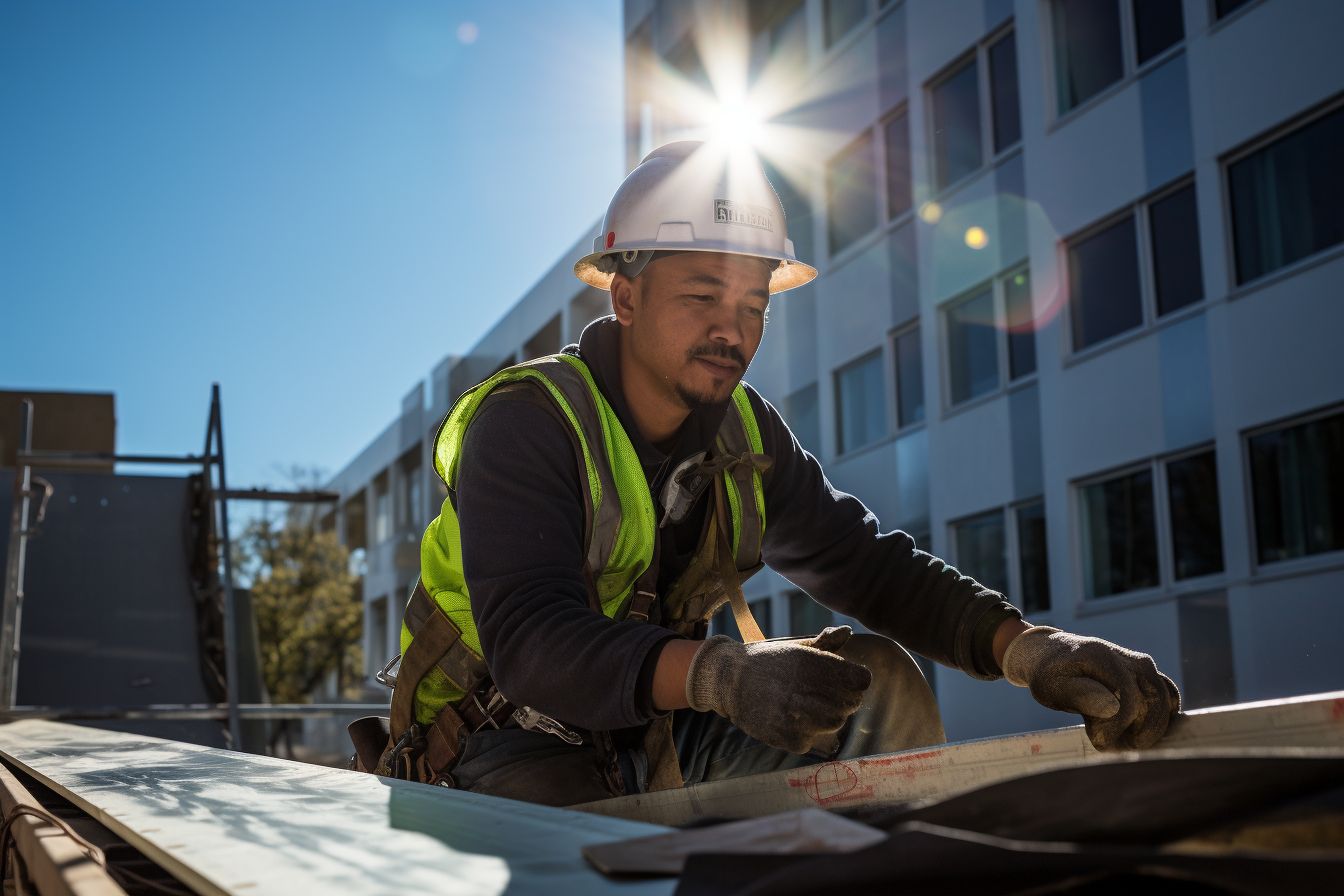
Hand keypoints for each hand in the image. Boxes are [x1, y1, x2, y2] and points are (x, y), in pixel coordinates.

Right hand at [685, 626, 871, 753]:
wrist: (729, 679)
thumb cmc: (768, 662)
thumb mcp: (796, 647)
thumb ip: (825, 642)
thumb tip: (847, 631)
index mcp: (812, 663)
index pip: (861, 680)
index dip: (855, 682)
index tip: (844, 682)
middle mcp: (806, 689)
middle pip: (851, 704)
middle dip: (843, 701)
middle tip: (824, 698)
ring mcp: (796, 716)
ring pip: (835, 724)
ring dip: (827, 719)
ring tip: (809, 710)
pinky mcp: (786, 737)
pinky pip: (813, 741)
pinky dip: (805, 734)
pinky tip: (791, 721)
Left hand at [1002, 626, 1180, 749]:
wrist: (1053, 657)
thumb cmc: (1051, 676)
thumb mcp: (1052, 687)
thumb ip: (1080, 695)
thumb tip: (1113, 708)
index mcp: (1102, 657)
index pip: (1127, 699)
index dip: (1118, 727)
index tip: (1099, 743)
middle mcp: (1128, 658)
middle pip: (1152, 700)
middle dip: (1140, 731)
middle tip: (1118, 749)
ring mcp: (1141, 664)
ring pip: (1165, 699)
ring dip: (1153, 728)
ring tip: (1129, 743)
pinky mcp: (1148, 674)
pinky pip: (1168, 696)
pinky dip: (1163, 717)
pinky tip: (1142, 731)